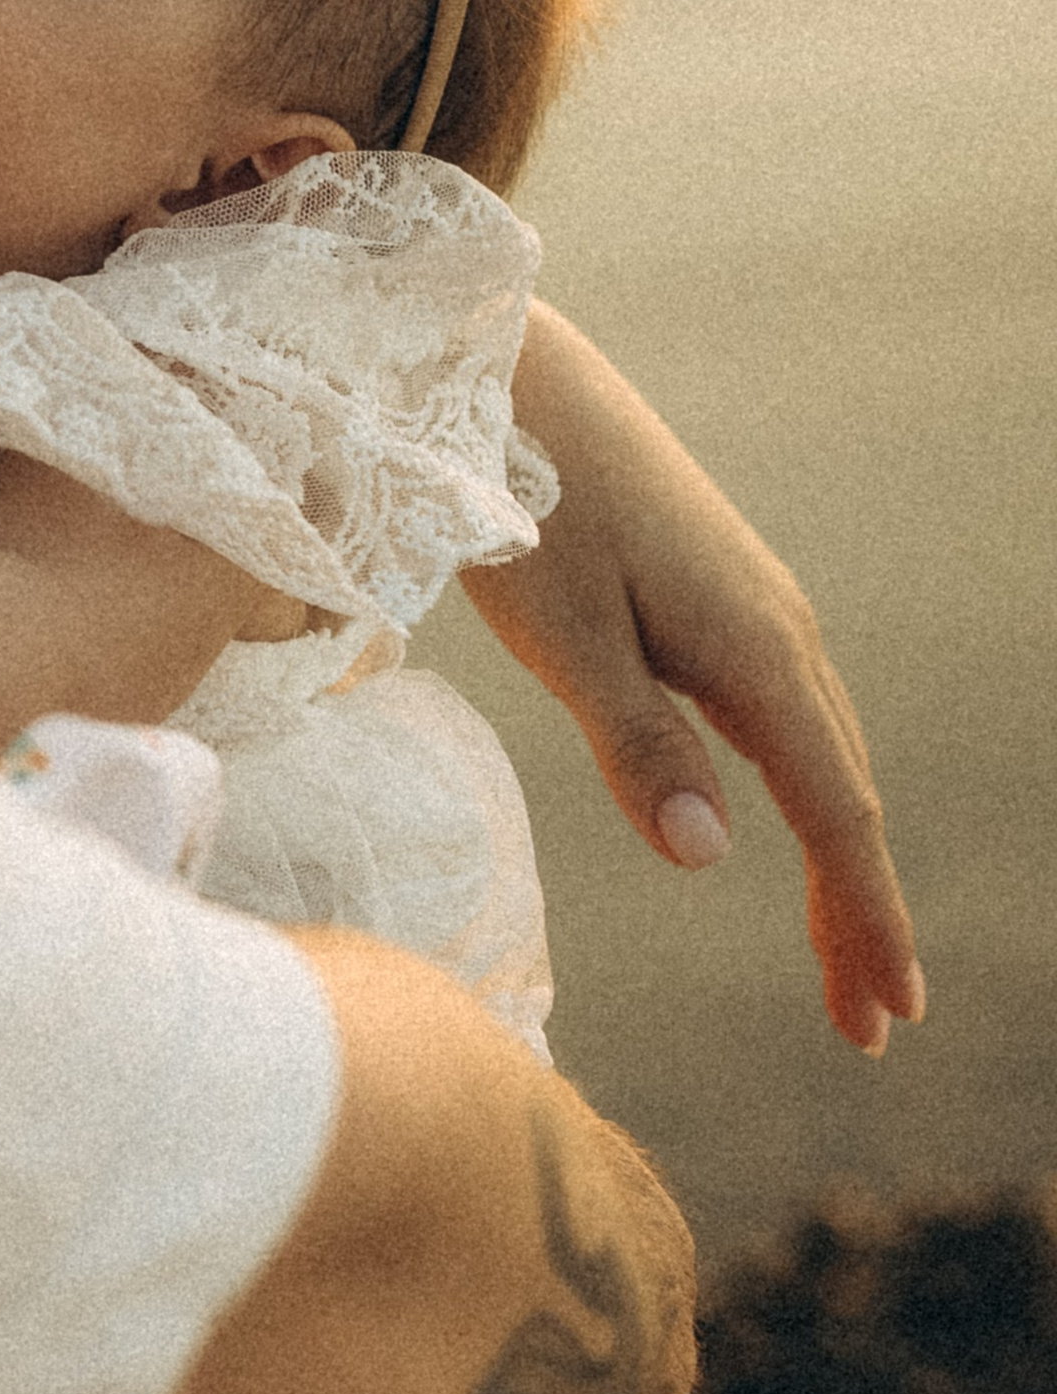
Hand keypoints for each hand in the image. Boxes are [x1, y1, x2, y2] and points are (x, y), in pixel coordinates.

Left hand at [479, 304, 919, 1056]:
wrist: (504, 371)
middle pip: (842, 795)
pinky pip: (782, 712)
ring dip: (836, 854)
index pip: (833, 816)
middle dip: (860, 910)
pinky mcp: (713, 586)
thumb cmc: (519, 498)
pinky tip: (781, 818)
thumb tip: (708, 857)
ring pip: (818, 752)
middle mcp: (776, 629)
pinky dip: (801, 787)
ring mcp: (751, 603)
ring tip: (836, 950)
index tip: (889, 1013)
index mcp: (754, 650)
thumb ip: (635, 742)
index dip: (862, 918)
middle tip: (870, 1022)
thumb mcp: (562, 634)